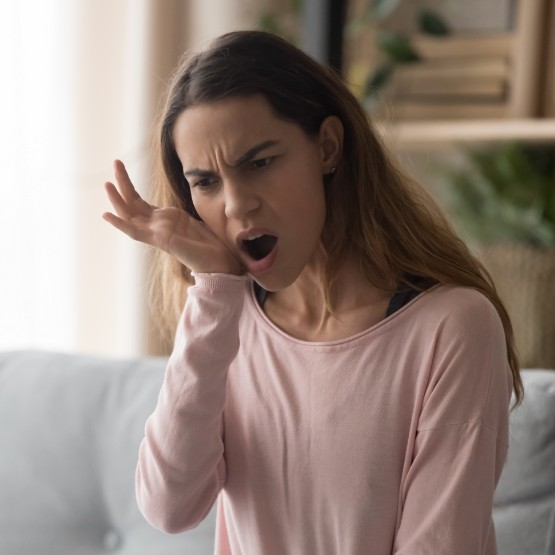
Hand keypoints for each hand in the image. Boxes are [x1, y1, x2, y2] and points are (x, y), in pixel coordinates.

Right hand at [103, 160, 242, 274]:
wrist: (220, 261)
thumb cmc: (210, 244)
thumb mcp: (195, 220)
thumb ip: (184, 213)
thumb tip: (192, 201)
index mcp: (164, 219)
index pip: (139, 201)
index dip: (129, 186)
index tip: (120, 168)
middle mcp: (157, 226)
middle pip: (132, 202)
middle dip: (123, 183)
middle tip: (115, 161)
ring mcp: (156, 233)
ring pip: (130, 215)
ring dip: (117, 199)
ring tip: (107, 183)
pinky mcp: (160, 240)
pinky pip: (135, 233)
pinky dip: (120, 224)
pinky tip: (106, 214)